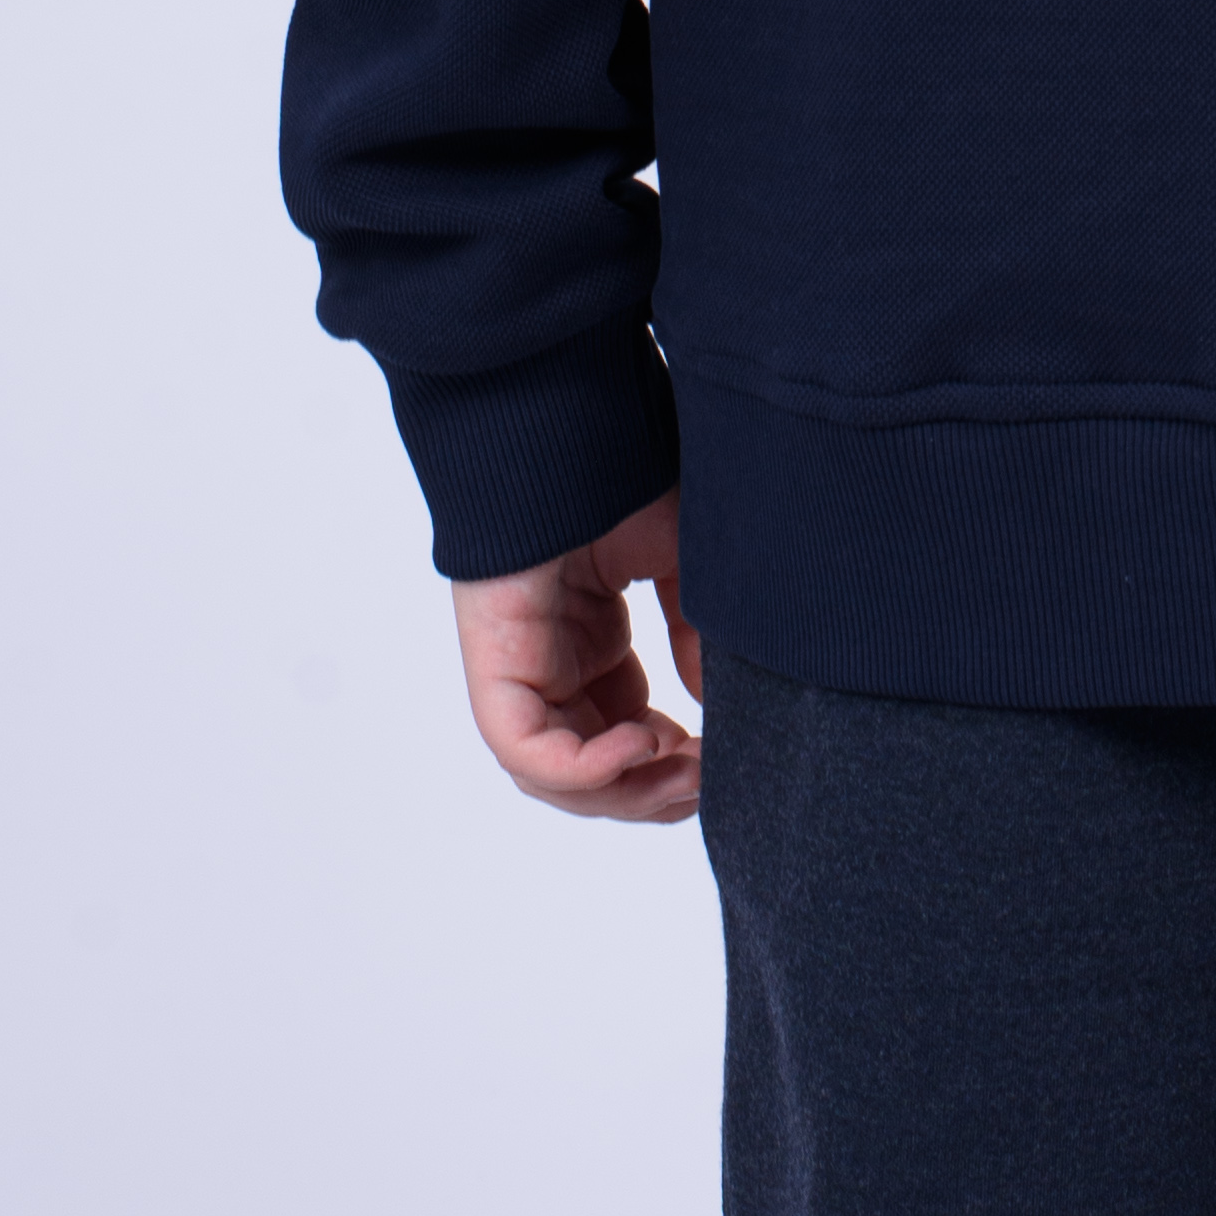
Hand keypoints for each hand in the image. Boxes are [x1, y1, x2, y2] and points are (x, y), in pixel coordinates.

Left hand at [451, 489, 705, 822]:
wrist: (572, 426)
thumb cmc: (625, 474)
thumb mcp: (683, 562)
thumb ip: (697, 636)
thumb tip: (711, 706)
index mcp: (588, 640)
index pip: (623, 731)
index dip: (670, 761)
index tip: (722, 760)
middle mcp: (550, 662)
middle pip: (591, 766)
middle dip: (651, 790)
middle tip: (706, 784)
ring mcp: (518, 666)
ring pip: (555, 773)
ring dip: (622, 790)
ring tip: (681, 772)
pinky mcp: (493, 665)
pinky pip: (525, 747)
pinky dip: (583, 767)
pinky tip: (639, 746)